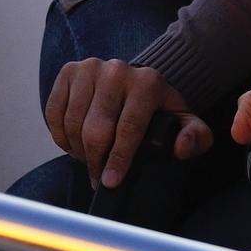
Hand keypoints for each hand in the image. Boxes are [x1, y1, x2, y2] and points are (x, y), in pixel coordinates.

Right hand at [45, 58, 213, 188]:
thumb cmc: (158, 109)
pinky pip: (54, 113)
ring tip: (89, 158)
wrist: (135, 82)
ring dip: (78, 150)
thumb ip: (195, 138)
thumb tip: (181, 148)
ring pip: (73, 123)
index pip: (128, 129)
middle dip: (95, 161)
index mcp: (148, 82)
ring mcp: (90, 68)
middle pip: (96, 129)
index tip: (111, 182)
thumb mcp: (183, 123)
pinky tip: (74, 142)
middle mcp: (117, 70)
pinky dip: (61, 135)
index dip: (118, 160)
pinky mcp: (69, 71)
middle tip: (98, 176)